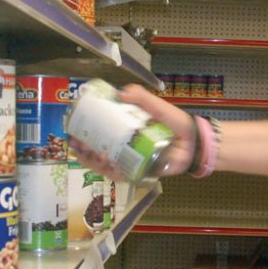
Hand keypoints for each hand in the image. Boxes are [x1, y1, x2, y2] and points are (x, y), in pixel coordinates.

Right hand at [68, 85, 196, 180]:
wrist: (194, 141)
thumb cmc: (175, 122)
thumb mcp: (157, 106)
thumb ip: (142, 97)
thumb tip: (120, 92)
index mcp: (125, 130)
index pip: (99, 132)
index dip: (84, 132)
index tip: (73, 128)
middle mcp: (124, 146)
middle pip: (97, 151)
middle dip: (83, 149)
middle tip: (76, 143)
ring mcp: (130, 161)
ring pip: (105, 165)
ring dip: (92, 161)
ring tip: (87, 153)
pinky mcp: (139, 173)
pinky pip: (121, 175)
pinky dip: (111, 172)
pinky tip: (104, 165)